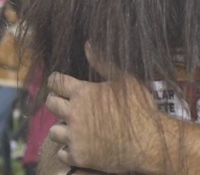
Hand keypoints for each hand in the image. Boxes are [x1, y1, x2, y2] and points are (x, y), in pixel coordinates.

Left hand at [46, 71, 163, 172]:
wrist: (148, 141)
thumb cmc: (139, 108)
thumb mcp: (125, 79)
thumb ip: (103, 62)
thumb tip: (88, 44)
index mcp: (83, 93)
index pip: (56, 82)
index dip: (56, 80)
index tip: (59, 82)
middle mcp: (74, 114)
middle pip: (50, 104)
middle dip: (56, 100)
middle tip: (67, 103)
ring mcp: (74, 137)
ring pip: (53, 130)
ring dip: (62, 127)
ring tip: (74, 126)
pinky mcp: (78, 156)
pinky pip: (62, 153)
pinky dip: (69, 149)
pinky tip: (81, 144)